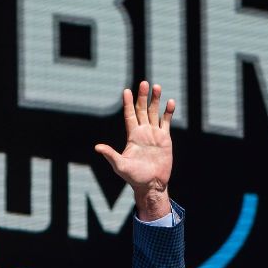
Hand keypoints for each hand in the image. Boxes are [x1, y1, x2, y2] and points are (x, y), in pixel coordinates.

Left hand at [94, 81, 174, 220]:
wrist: (151, 185)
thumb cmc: (134, 177)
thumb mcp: (120, 165)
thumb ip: (110, 155)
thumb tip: (97, 147)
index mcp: (132, 136)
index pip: (129, 115)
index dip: (128, 103)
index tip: (126, 90)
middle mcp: (143, 132)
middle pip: (142, 110)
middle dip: (143, 97)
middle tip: (144, 82)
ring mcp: (154, 134)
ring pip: (154, 113)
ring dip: (155, 100)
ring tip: (157, 87)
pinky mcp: (165, 139)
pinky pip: (166, 122)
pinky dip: (168, 112)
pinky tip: (170, 102)